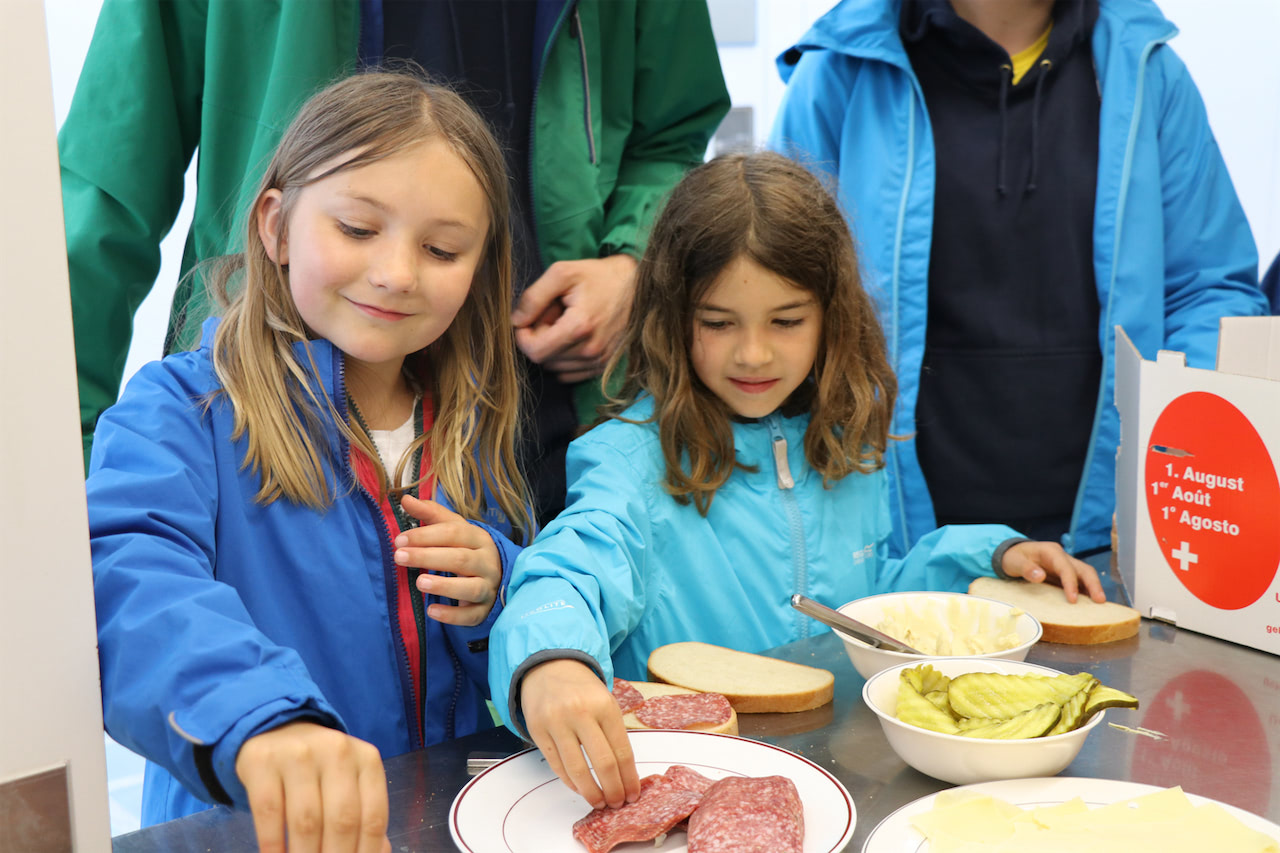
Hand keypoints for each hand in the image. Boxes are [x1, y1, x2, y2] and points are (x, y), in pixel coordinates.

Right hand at [236, 721, 388, 852]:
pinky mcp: (263, 761)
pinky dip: (273, 845)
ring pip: (306, 820)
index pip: (373, 817)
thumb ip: (363, 816)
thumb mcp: (349, 782)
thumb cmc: (319, 768)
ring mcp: (299, 754)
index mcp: (366, 759)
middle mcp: (337, 751)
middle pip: (342, 821)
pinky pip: (269, 813)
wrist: (275, 731)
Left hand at [394, 495, 500, 624]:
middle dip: (428, 557)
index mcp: (478, 538)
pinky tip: (432, 611)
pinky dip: (452, 615)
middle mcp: (487, 562)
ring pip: (470, 587)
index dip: (426, 535)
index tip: (399, 539)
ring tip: (419, 583)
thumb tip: (405, 498)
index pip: (454, 533)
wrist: (496, 576)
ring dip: (444, 585)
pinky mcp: (484, 610)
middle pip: (459, 559)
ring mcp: (488, 587)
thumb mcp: (453, 528)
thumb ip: (430, 514)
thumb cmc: (466, 548)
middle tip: (399, 557)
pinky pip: (471, 615)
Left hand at [512, 255, 637, 382]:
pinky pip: (570, 374)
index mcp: (579, 327)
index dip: (523, 336)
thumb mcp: (562, 273)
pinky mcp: (604, 366)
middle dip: (539, 338)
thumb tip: (516, 321)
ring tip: (565, 324)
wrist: (639, 285)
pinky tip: (573, 338)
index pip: (535, 351)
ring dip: (552, 348)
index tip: (528, 319)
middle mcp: (591, 351)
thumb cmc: (599, 276)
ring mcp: (599, 361)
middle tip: (551, 315)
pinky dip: (564, 359)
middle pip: (544, 359)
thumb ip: (534, 297)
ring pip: (556, 367)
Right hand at [521, 659, 641, 809]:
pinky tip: (580, 788)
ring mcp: (557, 722)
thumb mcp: (605, 702)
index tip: (633, 794)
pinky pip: (556, 765)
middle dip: (613, 790)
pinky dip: (570, 782)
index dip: (629, 779)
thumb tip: (625, 775)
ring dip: (591, 792)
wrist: (549, 667)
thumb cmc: (583, 690)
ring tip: (599, 801)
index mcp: (605, 705)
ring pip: (577, 770)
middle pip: (603, 764)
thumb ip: (614, 733)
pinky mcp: (538, 730)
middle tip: (617, 803)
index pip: (622, 751)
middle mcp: (581, 713)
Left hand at [1001, 541, 1106, 602]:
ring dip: (1094, 588)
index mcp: (1051, 551)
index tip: (1073, 599)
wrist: (1011, 553)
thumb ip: (1026, 568)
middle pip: (1083, 569)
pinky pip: (1080, 582)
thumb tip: (1041, 576)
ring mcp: (1065, 565)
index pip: (1065, 567)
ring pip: (1085, 574)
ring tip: (1100, 604)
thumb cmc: (1012, 557)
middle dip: (1093, 584)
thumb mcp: (1014, 562)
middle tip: (1100, 601)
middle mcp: (1062, 557)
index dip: (1071, 583)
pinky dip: (1086, 591)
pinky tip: (1090, 604)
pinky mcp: (1065, 574)